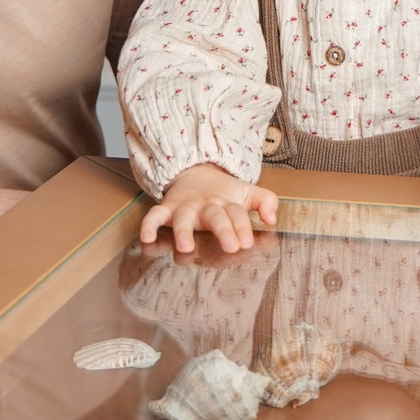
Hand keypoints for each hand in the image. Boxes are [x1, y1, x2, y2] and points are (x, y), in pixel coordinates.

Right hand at [138, 163, 277, 254]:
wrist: (195, 171)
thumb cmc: (224, 191)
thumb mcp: (248, 192)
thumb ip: (265, 201)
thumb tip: (272, 218)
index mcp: (227, 202)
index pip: (238, 214)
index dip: (243, 228)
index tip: (247, 242)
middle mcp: (206, 205)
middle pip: (215, 217)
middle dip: (223, 231)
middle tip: (232, 247)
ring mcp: (185, 207)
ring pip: (183, 219)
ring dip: (183, 232)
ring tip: (185, 247)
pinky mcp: (167, 209)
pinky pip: (155, 215)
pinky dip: (149, 225)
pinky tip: (147, 237)